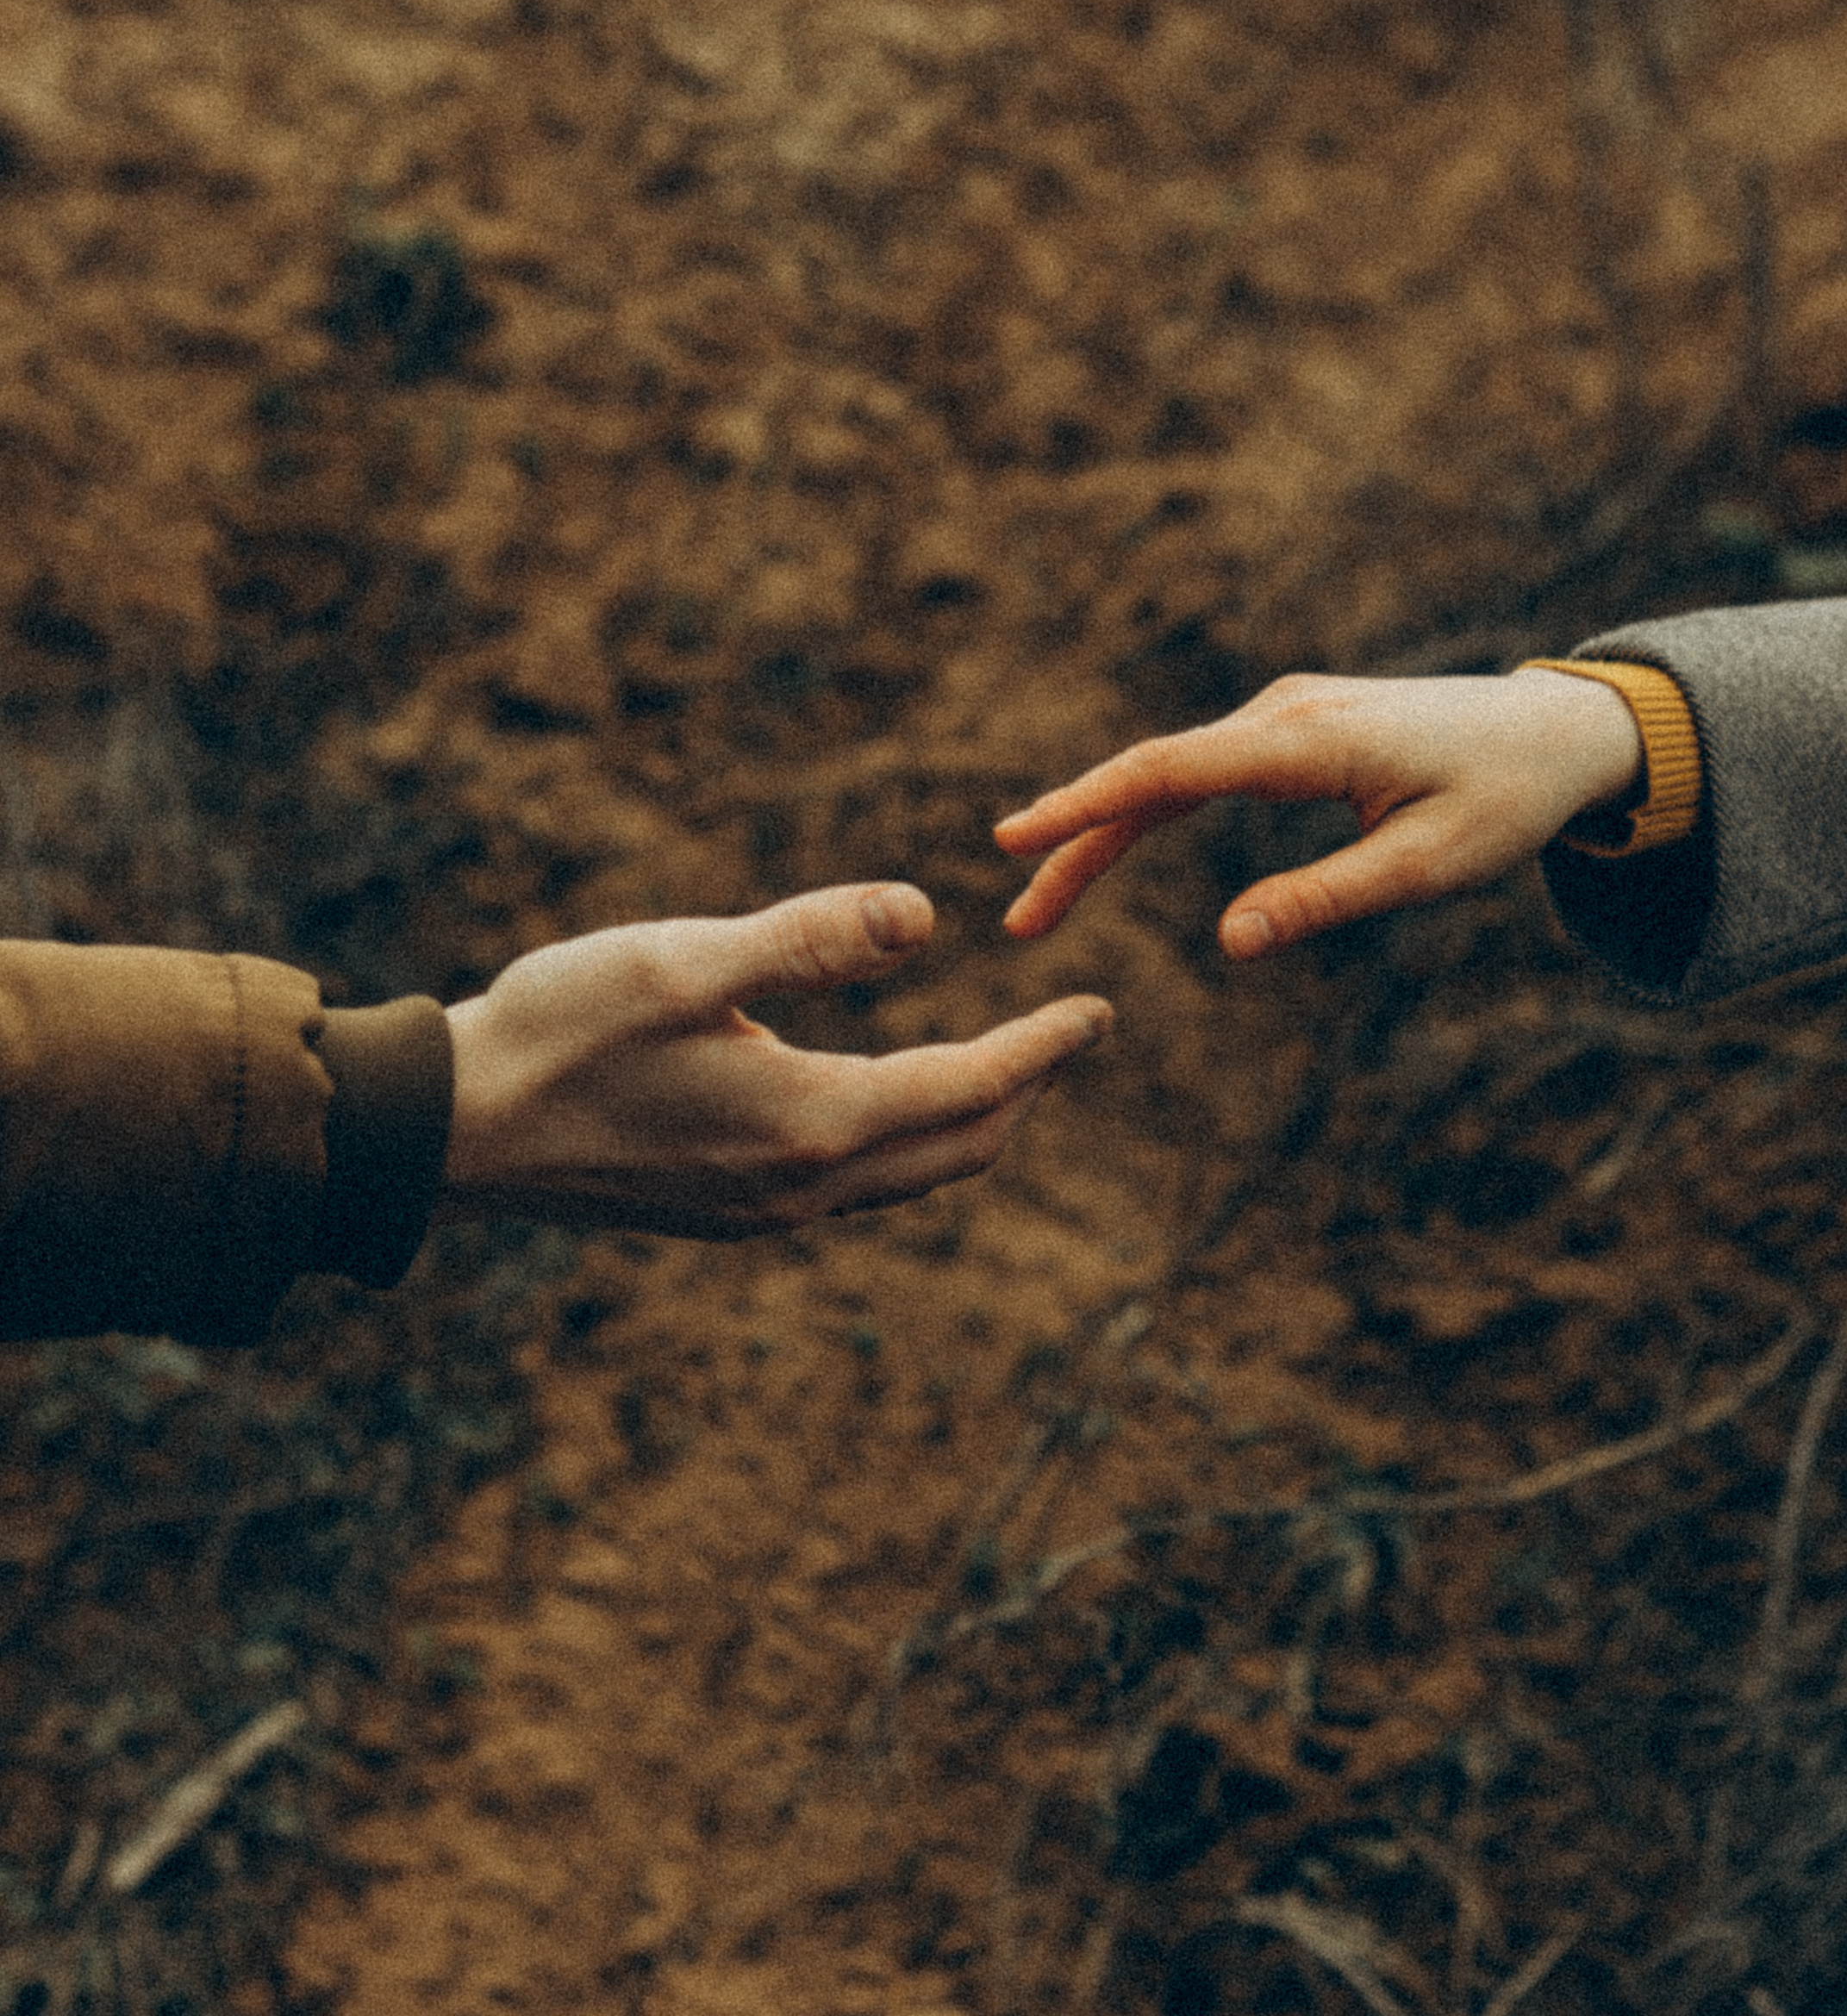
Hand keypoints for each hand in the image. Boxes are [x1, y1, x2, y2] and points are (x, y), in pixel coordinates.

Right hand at [439, 883, 1110, 1236]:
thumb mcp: (685, 961)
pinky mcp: (727, 1217)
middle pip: (961, 1149)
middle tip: (1068, 1036)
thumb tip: (925, 917)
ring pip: (912, 1179)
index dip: (1045, 1047)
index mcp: (810, 1122)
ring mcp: (764, 1214)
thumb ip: (811, 938)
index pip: (972, 1089)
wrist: (457, 1132)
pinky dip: (908, 1146)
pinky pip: (859, 1191)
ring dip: (971, 1124)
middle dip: (1026, 1091)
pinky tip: (891, 1106)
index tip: (1101, 1011)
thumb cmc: (560, 1029)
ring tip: (1001, 1067)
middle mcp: (803, 1187)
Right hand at [996, 670, 1643, 957]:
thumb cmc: (1503, 798)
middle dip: (1075, 844)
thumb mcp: (1426, 865)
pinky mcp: (1293, 730)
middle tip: (1016, 918)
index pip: (1169, 771)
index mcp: (1309, 741)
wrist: (1557, 730)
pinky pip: (1199, 769)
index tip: (1015, 840)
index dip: (1085, 808)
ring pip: (1168, 776)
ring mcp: (1284, 716)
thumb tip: (1230, 943)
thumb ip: (1325, 899)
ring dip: (1103, 832)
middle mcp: (1283, 715)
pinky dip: (1146, 810)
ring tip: (1042, 899)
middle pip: (1150, 778)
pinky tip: (1106, 845)